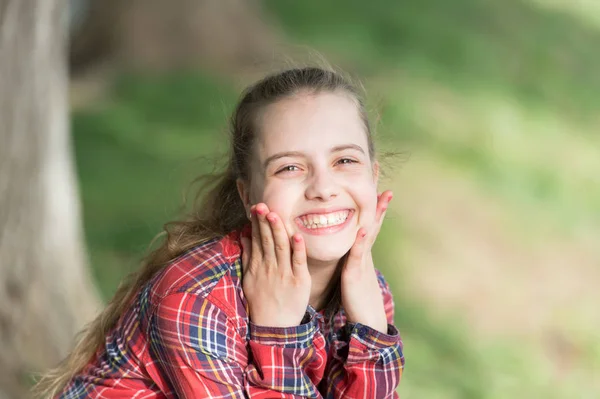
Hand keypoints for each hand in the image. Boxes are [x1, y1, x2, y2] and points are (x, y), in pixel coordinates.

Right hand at [240, 203, 311, 326]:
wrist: (274, 327)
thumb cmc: (261, 303)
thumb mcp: (249, 280)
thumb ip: (248, 257)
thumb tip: (244, 237)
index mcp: (258, 266)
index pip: (257, 240)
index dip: (256, 223)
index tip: (256, 208)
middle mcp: (270, 268)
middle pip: (267, 240)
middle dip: (264, 222)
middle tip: (262, 205)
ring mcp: (285, 274)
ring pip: (281, 247)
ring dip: (278, 230)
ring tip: (275, 214)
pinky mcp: (300, 281)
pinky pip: (298, 262)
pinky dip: (297, 249)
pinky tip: (296, 236)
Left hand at [340, 190, 392, 332]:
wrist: (366, 320)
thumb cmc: (356, 297)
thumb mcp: (354, 272)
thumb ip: (352, 257)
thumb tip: (351, 245)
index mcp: (361, 250)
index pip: (368, 220)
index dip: (373, 202)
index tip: (375, 182)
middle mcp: (364, 252)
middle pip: (373, 221)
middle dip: (379, 200)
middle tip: (384, 178)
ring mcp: (361, 262)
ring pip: (369, 233)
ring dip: (375, 215)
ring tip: (382, 195)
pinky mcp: (354, 274)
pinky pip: (357, 255)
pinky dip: (360, 242)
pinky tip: (362, 229)